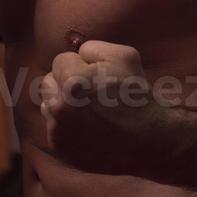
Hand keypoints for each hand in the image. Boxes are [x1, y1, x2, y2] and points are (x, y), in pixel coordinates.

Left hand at [39, 40, 167, 175]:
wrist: (148, 140)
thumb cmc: (136, 95)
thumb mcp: (123, 56)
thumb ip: (92, 47)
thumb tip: (76, 55)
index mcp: (72, 81)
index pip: (60, 60)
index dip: (80, 64)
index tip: (97, 76)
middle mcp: (59, 107)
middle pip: (48, 82)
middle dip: (65, 82)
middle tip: (90, 91)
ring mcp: (57, 131)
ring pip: (49, 105)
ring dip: (63, 103)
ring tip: (90, 110)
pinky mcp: (60, 148)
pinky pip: (54, 127)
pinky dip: (67, 125)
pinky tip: (90, 127)